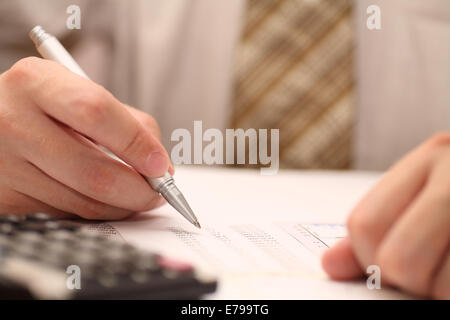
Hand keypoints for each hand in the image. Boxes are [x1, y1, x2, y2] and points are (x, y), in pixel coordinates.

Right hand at [0, 57, 172, 219]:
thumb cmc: (41, 105)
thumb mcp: (76, 92)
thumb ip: (126, 121)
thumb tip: (159, 165)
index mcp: (36, 83)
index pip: (98, 114)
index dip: (137, 144)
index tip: (160, 164)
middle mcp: (13, 122)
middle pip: (94, 173)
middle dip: (139, 190)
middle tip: (158, 191)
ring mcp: (4, 165)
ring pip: (83, 203)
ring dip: (122, 206)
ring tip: (137, 195)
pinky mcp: (4, 198)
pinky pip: (65, 215)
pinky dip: (95, 211)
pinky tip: (102, 199)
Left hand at [322, 133, 449, 298]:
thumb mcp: (426, 198)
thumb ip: (378, 229)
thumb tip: (329, 266)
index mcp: (432, 156)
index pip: (365, 224)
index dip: (370, 259)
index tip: (390, 265)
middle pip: (398, 258)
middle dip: (409, 280)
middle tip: (429, 274)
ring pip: (442, 283)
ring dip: (441, 290)